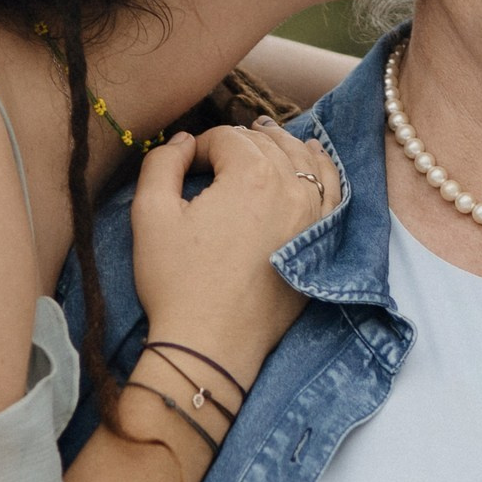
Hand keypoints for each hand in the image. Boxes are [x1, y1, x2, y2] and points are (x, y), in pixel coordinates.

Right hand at [131, 119, 338, 388]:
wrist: (210, 344)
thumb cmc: (176, 282)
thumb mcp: (150, 214)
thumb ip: (161, 162)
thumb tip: (182, 140)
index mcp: (251, 175)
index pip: (225, 138)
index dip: (199, 148)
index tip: (182, 169)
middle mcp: (291, 188)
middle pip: (265, 144)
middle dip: (237, 143)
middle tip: (213, 159)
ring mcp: (313, 216)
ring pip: (302, 159)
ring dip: (278, 144)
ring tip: (260, 137)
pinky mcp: (321, 242)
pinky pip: (332, 189)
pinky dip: (322, 166)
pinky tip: (313, 153)